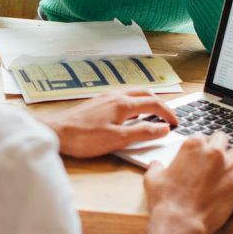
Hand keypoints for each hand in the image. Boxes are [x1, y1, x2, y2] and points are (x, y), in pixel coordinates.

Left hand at [39, 89, 178, 158]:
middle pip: (145, 94)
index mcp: (123, 104)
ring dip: (146, 101)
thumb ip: (143, 133)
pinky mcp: (97, 102)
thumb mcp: (118, 140)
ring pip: (132, 94)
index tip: (176, 122)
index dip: (168, 113)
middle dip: (159, 104)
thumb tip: (164, 128)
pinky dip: (133, 103)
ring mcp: (105, 97)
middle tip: (168, 116)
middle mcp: (115, 96)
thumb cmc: (83, 138)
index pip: (154, 104)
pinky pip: (121, 98)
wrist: (56, 132)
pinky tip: (129, 115)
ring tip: (152, 114)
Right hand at [144, 133, 232, 233]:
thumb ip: (156, 167)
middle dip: (221, 144)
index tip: (200, 154)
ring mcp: (229, 166)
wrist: (180, 222)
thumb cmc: (166, 201)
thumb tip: (156, 165)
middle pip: (224, 137)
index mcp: (192, 146)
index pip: (201, 136)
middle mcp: (213, 152)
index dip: (201, 145)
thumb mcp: (152, 179)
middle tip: (219, 155)